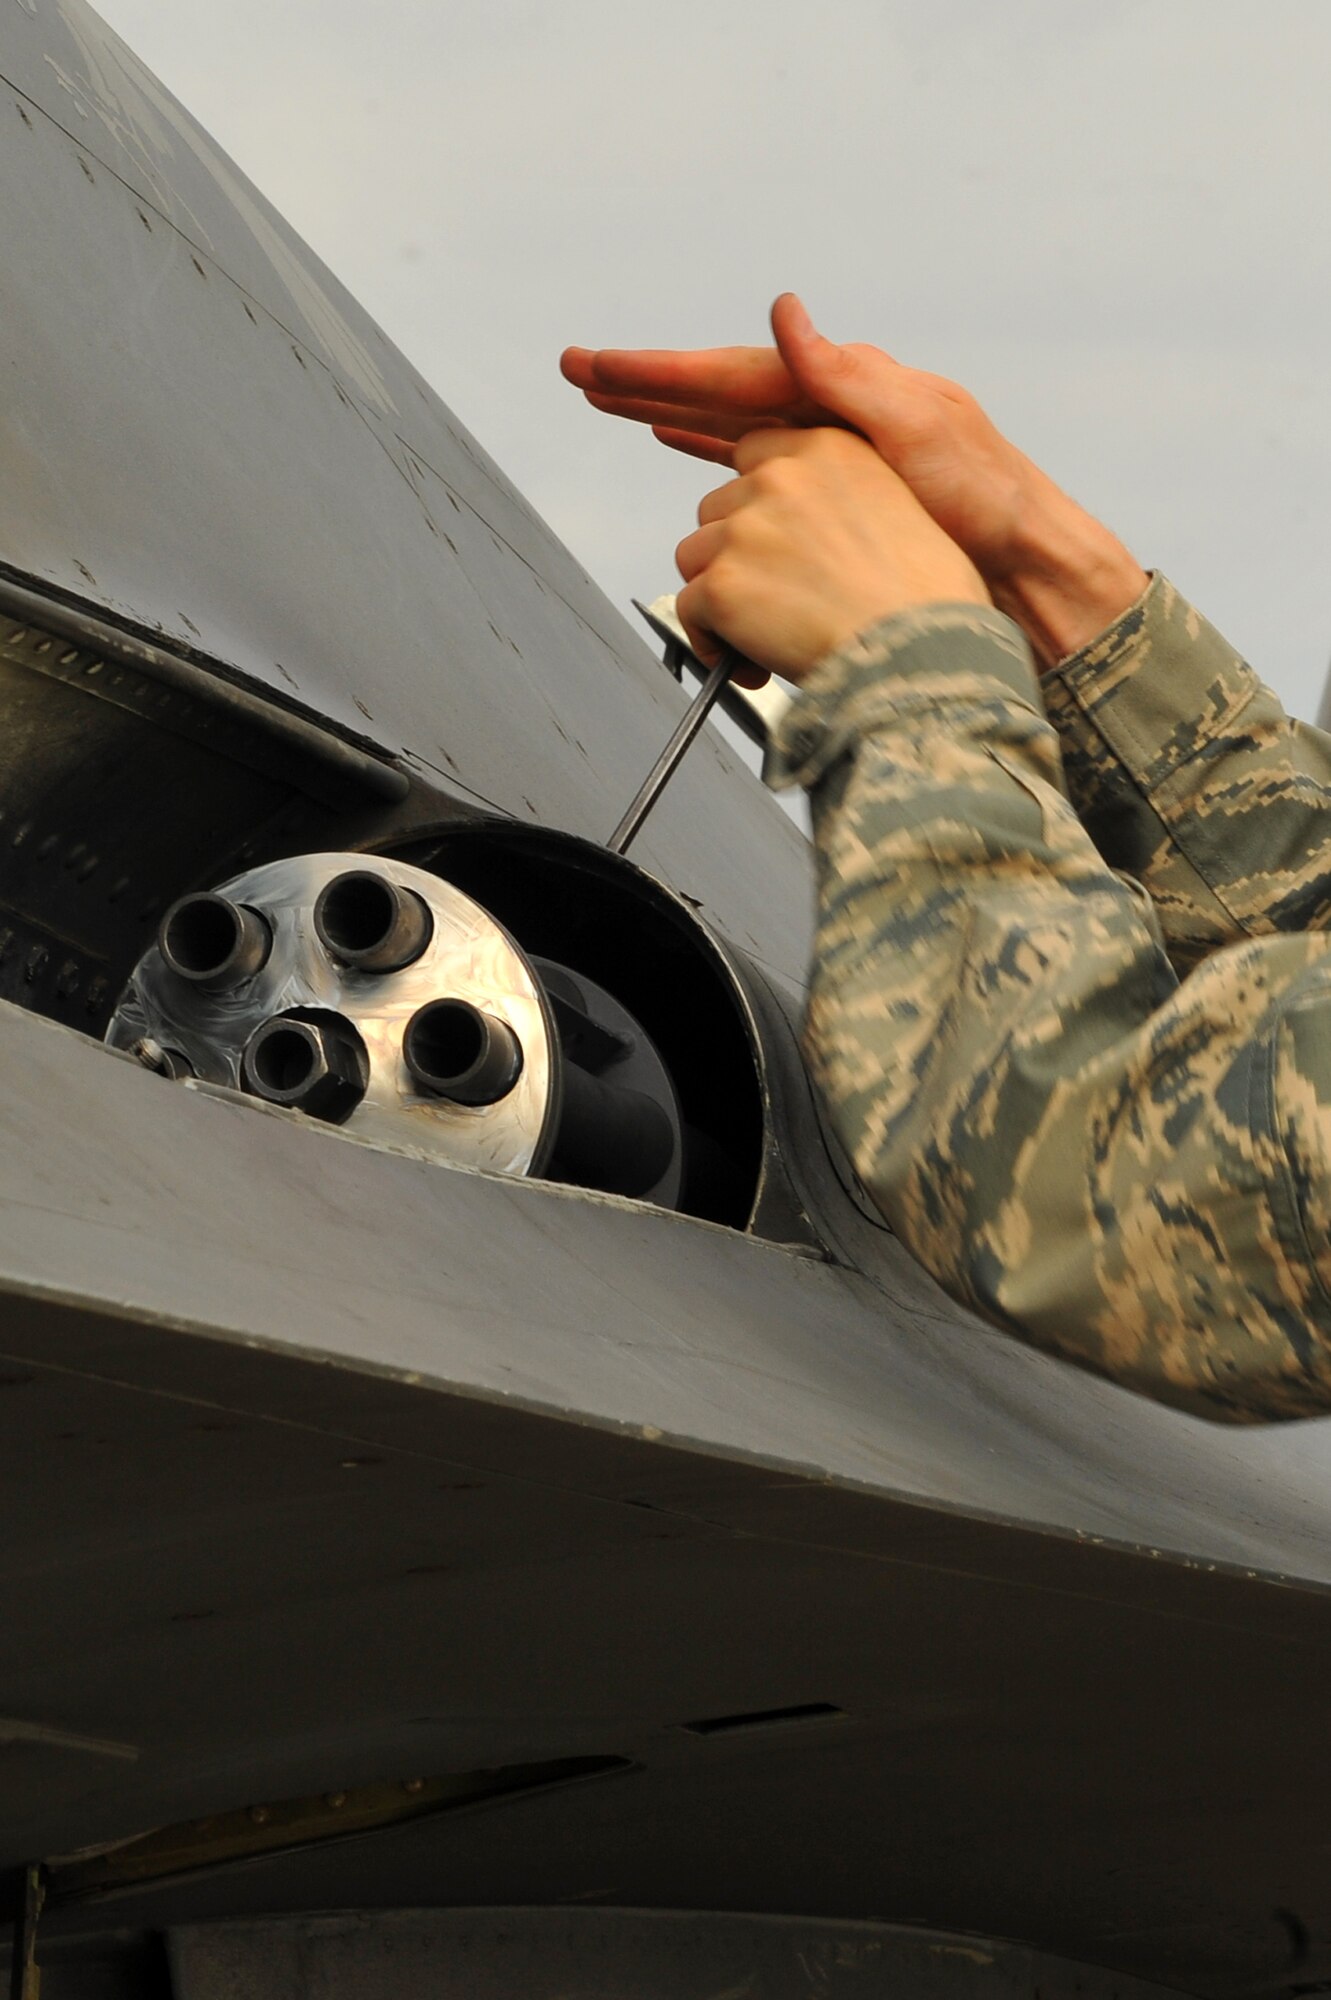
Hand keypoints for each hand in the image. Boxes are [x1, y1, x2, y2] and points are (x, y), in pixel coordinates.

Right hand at [562, 296, 1146, 664]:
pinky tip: (683, 445)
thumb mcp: (920, 428)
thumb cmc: (989, 504)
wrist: (1029, 570)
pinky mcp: (835, 498)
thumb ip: (847, 377)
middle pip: (718, 390)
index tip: (596, 368)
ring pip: (728, 424)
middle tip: (578, 370)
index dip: (657, 373)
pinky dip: (711, 449)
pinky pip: (754, 464)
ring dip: (668, 412)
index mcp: (844, 389)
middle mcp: (829, 414)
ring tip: (614, 402)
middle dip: (646, 382)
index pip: (731, 374)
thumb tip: (787, 313)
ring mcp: (830, 456)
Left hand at [673, 427, 988, 682]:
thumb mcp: (901, 511)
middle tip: (774, 600)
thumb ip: (841, 499)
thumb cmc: (926, 603)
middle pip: (719, 508)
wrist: (922, 655)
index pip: (757, 453)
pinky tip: (749, 661)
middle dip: (737, 555)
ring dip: (721, 596)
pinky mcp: (724, 582)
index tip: (768, 540)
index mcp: (830, 448)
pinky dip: (710, 642)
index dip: (758, 505)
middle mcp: (783, 476)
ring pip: (697, 557)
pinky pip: (688, 610)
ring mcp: (747, 528)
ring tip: (762, 634)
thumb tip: (802, 529)